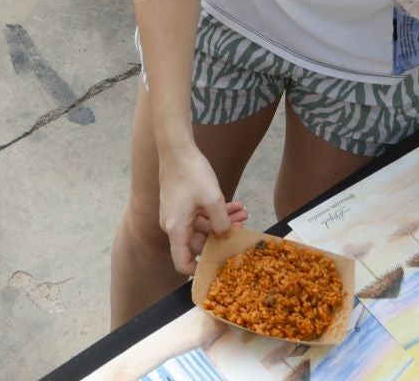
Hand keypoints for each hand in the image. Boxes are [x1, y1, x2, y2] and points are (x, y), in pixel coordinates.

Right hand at [158, 143, 241, 273]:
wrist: (177, 149)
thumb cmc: (191, 173)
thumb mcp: (213, 199)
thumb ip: (221, 223)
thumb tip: (226, 238)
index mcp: (176, 229)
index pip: (183, 262)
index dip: (199, 270)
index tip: (219, 267)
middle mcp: (174, 225)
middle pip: (199, 242)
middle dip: (222, 237)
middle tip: (243, 231)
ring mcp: (178, 214)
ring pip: (203, 226)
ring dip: (223, 221)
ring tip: (244, 214)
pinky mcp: (182, 204)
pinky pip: (200, 214)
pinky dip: (216, 212)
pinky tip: (235, 205)